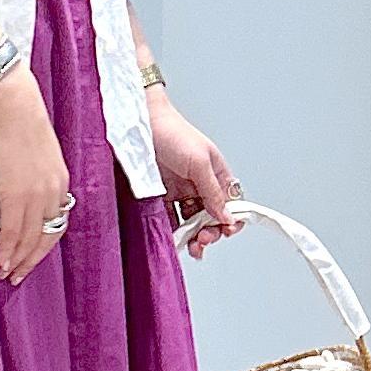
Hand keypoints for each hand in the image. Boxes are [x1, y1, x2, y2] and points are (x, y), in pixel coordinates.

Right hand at [0, 62, 72, 284]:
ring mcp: (36, 196)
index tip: (32, 257)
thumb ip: (37, 177)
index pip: (56, 224)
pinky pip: (12, 231)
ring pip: (29, 239)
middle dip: (32, 260)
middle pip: (46, 237)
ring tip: (8, 273)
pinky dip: (7, 249)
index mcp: (61, 184)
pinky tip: (1, 261)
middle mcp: (53, 194)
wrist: (15, 109)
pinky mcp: (16, 195)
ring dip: (18, 260)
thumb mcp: (40, 155)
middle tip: (20, 275)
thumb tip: (24, 191)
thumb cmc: (23, 124)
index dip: (44, 244)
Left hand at [147, 95, 243, 260]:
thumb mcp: (199, 163)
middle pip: (211, 217)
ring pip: (191, 221)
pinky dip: (173, 231)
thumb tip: (228, 217)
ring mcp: (180, 191)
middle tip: (201, 241)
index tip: (225, 231)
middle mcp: (200, 184)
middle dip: (210, 232)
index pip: (231, 204)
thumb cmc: (173, 134)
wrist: (139, 124)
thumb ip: (213, 192)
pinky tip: (173, 238)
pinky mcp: (160, 196)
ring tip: (189, 245)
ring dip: (192, 236)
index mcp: (216, 174)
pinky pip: (170, 218)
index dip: (231, 219)